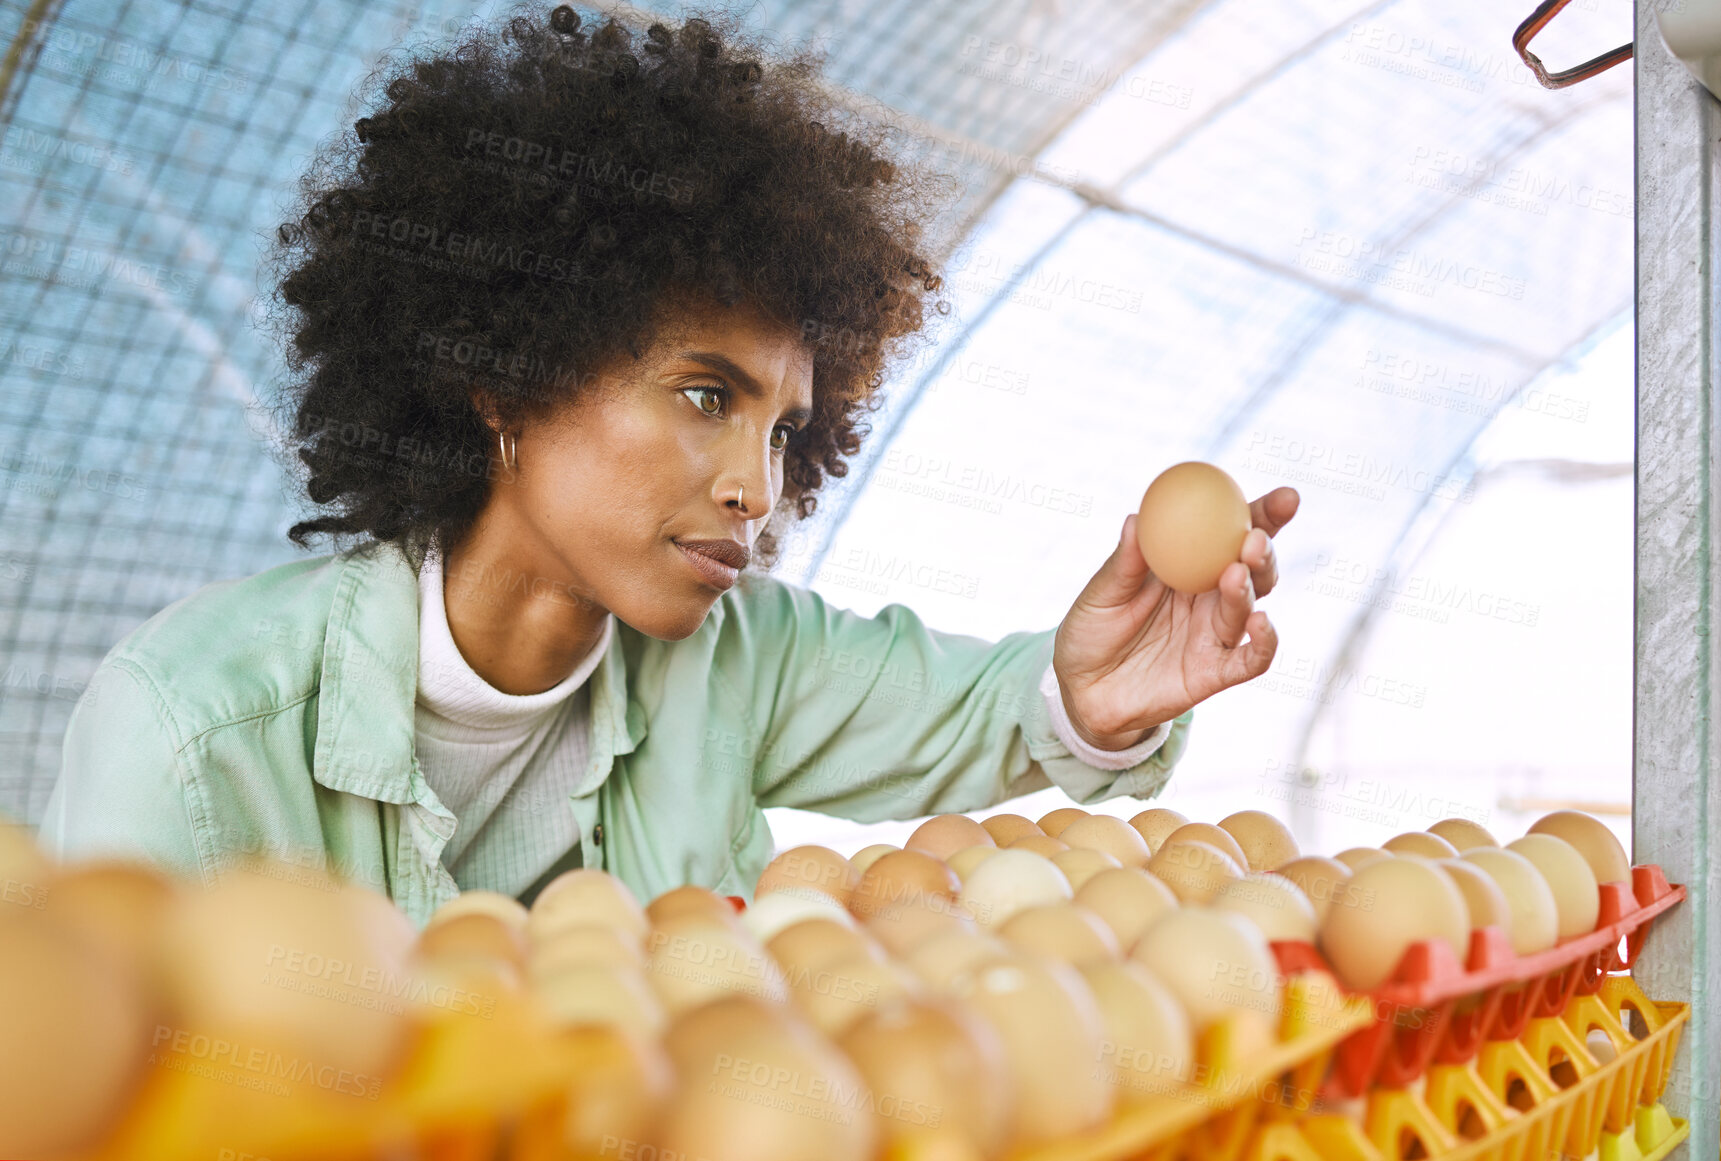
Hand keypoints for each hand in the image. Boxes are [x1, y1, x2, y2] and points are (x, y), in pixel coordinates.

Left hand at [1053, 487, 1299, 748]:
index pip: (1233, 533)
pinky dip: (1265, 642)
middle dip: (1266, 548)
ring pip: (1250, 607)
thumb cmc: (1091, 631)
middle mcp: (1210, 597)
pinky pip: (1251, 659)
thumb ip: (1124, 562)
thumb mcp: (1101, 594)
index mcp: (1188, 565)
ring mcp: (1215, 635)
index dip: (1265, 514)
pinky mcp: (1215, 673)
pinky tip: (1261, 623)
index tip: (1286, 498)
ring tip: (1235, 571)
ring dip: (1251, 588)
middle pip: (1254, 568)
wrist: (1081, 690)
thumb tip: (1136, 518)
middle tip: (1256, 538)